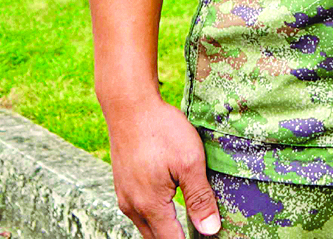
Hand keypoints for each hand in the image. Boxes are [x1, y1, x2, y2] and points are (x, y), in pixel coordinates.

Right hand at [104, 93, 222, 238]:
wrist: (129, 106)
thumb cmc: (161, 130)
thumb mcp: (190, 162)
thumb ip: (200, 198)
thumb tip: (210, 230)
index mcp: (150, 205)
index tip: (207, 236)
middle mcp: (132, 206)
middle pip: (156, 238)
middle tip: (199, 231)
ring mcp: (124, 197)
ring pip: (146, 226)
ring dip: (164, 230)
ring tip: (186, 224)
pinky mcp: (122, 186)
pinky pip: (139, 212)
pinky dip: (154, 216)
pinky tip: (168, 206)